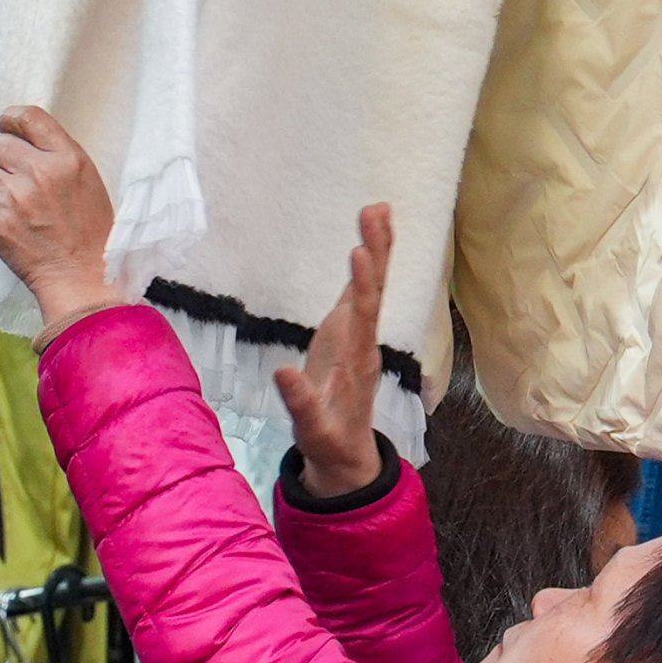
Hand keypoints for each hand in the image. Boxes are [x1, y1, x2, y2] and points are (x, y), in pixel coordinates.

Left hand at [0, 107, 126, 333]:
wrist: (82, 277)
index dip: (10, 118)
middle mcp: (39, 172)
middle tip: (19, 182)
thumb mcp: (88, 181)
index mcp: (67, 158)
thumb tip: (22, 138)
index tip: (5, 124)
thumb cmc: (91, 232)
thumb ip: (57, 156)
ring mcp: (14, 196)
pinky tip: (9, 223)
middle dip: (5, 161)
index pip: (28, 117)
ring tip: (17, 207)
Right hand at [273, 206, 396, 498]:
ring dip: (375, 249)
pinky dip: (364, 266)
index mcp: (356, 360)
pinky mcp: (348, 334)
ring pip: (369, 287)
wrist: (346, 453)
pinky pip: (360, 293)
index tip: (361, 253)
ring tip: (378, 209)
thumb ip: (301, 403)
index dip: (362, 285)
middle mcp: (362, 341)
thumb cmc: (329, 441)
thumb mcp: (312, 430)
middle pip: (373, 290)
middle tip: (377, 210)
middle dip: (376, 251)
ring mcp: (357, 335)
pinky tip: (366, 241)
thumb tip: (282, 374)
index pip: (362, 316)